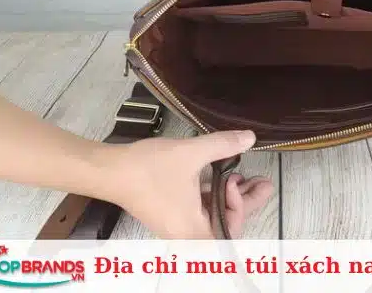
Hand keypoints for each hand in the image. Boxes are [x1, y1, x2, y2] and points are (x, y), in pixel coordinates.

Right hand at [103, 130, 272, 238]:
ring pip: (214, 215)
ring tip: (242, 174)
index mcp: (192, 229)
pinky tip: (221, 176)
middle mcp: (186, 233)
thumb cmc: (146, 169)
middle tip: (263, 182)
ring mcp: (177, 225)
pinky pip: (200, 209)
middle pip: (227, 223)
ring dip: (230, 196)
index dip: (241, 204)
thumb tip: (249, 137)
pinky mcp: (171, 214)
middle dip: (246, 201)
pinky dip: (213, 194)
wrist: (108, 170)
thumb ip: (224, 145)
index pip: (231, 229)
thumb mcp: (192, 153)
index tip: (234, 178)